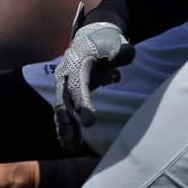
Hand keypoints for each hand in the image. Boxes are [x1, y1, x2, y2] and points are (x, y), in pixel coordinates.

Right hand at [53, 13, 134, 149]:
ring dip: (65, 129)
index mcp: (77, 62)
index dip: (82, 103)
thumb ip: (122, 51)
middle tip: (74, 141)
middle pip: (63, 100)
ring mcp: (62, 84)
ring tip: (71, 148)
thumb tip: (126, 53)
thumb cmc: (106, 43)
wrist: (90, 39)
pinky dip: (64, 128)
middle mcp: (65, 74)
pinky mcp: (65, 93)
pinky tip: (67, 144)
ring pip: (60, 110)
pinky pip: (62, 112)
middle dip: (68, 122)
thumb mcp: (116, 43)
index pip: (78, 84)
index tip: (90, 122)